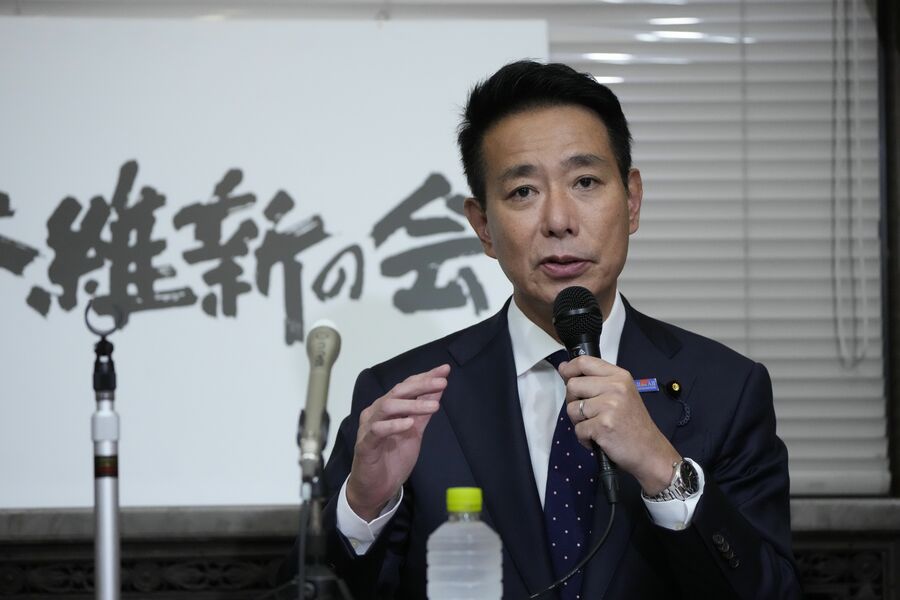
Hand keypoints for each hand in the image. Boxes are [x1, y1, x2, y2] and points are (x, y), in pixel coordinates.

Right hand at [346, 364, 449, 520]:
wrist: (375, 489)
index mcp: (387, 407)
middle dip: (421, 385)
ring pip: (387, 407)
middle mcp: (376, 412)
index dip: (425, 377)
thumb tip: (437, 390)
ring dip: (412, 404)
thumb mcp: (414, 432)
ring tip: (433, 406)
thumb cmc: (391, 458)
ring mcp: (369, 427)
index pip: (406, 386)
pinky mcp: (365, 445)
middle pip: (397, 391)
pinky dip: (393, 425)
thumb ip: (422, 412)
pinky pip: (377, 431)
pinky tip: (409, 424)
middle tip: (441, 382)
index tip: (444, 370)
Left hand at [558, 356, 679, 495]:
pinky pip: (578, 429)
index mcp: (620, 376)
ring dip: (579, 422)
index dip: (569, 369)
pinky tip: (599, 438)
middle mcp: (616, 387)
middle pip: (572, 385)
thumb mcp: (622, 393)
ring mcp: (609, 406)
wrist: (650, 451)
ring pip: (572, 408)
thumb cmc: (633, 424)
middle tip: (589, 412)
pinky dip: (584, 438)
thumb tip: (564, 368)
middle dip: (573, 401)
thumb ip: (595, 380)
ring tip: (596, 426)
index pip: (584, 362)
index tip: (565, 375)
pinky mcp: (603, 425)